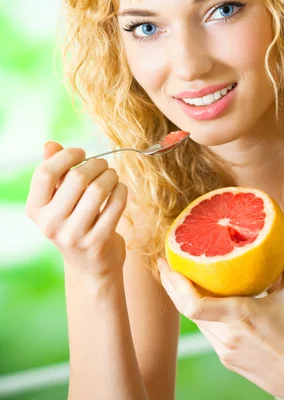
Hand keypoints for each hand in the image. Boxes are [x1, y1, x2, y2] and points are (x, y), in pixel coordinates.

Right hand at [25, 141, 128, 279]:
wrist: (90, 264)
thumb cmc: (75, 222)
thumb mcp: (59, 200)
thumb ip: (54, 173)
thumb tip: (50, 144)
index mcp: (36, 210)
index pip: (45, 173)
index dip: (66, 156)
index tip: (81, 153)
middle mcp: (50, 224)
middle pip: (76, 177)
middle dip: (96, 164)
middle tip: (103, 166)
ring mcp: (73, 235)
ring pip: (98, 189)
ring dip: (111, 176)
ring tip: (112, 177)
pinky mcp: (97, 242)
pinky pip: (116, 204)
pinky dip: (121, 191)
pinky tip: (120, 190)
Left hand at [158, 221, 283, 399]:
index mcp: (241, 316)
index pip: (194, 305)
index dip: (176, 285)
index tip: (167, 262)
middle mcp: (228, 336)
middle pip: (186, 310)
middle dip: (171, 285)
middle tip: (164, 260)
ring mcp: (225, 351)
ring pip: (195, 321)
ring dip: (183, 299)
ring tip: (177, 274)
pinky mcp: (227, 359)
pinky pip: (206, 331)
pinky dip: (200, 313)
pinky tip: (201, 298)